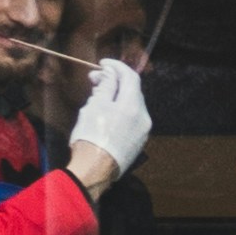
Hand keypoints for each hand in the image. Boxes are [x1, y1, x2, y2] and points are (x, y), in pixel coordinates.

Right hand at [68, 57, 152, 193]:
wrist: (94, 171)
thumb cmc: (91, 136)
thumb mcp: (95, 106)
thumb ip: (106, 86)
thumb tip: (111, 74)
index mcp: (133, 105)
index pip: (130, 76)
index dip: (116, 66)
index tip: (102, 64)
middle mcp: (143, 117)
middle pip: (132, 91)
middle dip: (115, 82)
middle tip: (94, 80)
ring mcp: (142, 132)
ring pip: (131, 106)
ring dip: (117, 97)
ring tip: (97, 98)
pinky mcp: (137, 143)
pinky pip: (131, 120)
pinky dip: (120, 112)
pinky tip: (106, 115)